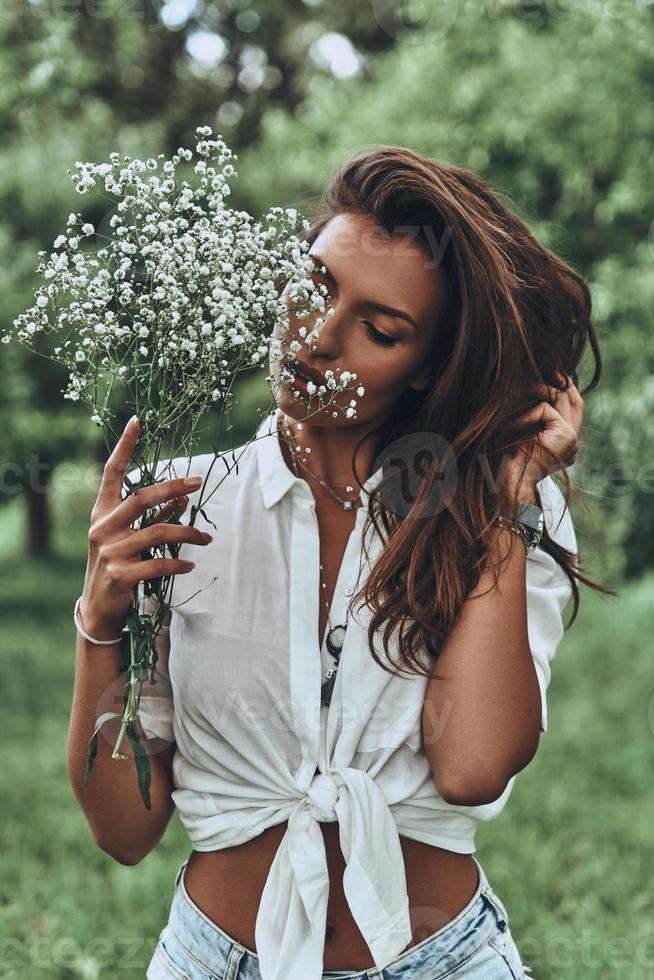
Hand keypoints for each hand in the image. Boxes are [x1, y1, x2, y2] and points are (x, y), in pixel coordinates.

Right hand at [80, 416, 211, 639]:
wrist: (98, 608)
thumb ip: (153, 516)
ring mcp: (110, 551)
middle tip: (198, 482)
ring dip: (187, 534)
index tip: (137, 421)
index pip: (112, 473)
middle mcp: (102, 527)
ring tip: (206, 539)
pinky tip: (190, 566)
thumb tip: (183, 497)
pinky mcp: (120, 575)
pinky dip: (179, 564)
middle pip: (141, 497)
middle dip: (173, 487)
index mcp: (102, 513)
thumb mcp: (131, 537)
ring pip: (158, 532)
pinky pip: (159, 564)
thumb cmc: (119, 565)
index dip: (124, 447)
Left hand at [505, 371, 583, 499]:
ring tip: (517, 393)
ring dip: (536, 390)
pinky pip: (546, 408)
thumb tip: (529, 386)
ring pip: (562, 398)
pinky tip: (512, 425)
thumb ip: (530, 415)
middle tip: (544, 367)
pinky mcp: (565, 435)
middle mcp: (572, 441)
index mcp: (563, 443)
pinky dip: (526, 413)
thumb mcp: (520, 433)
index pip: (572, 406)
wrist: (507, 486)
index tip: (547, 373)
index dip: (562, 387)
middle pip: (573, 399)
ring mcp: (572, 439)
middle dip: (559, 380)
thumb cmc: (506, 462)